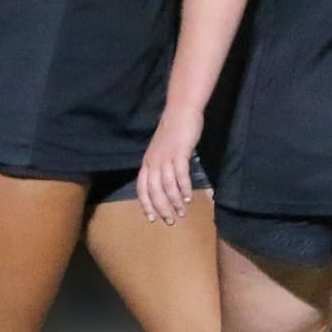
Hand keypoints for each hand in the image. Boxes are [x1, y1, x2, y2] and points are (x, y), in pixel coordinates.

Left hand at [137, 105, 203, 224]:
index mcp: (147, 162)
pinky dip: (184, 188)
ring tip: (182, 212)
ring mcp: (166, 158)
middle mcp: (153, 162)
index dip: (146, 205)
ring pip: (167, 186)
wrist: (181, 111)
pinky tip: (189, 197)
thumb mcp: (162, 150)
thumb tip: (167, 182)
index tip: (152, 219)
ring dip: (174, 201)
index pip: (142, 189)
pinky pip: (180, 175)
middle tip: (171, 220)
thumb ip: (162, 165)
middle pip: (154, 191)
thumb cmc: (173, 129)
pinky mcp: (179, 153)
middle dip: (162, 208)